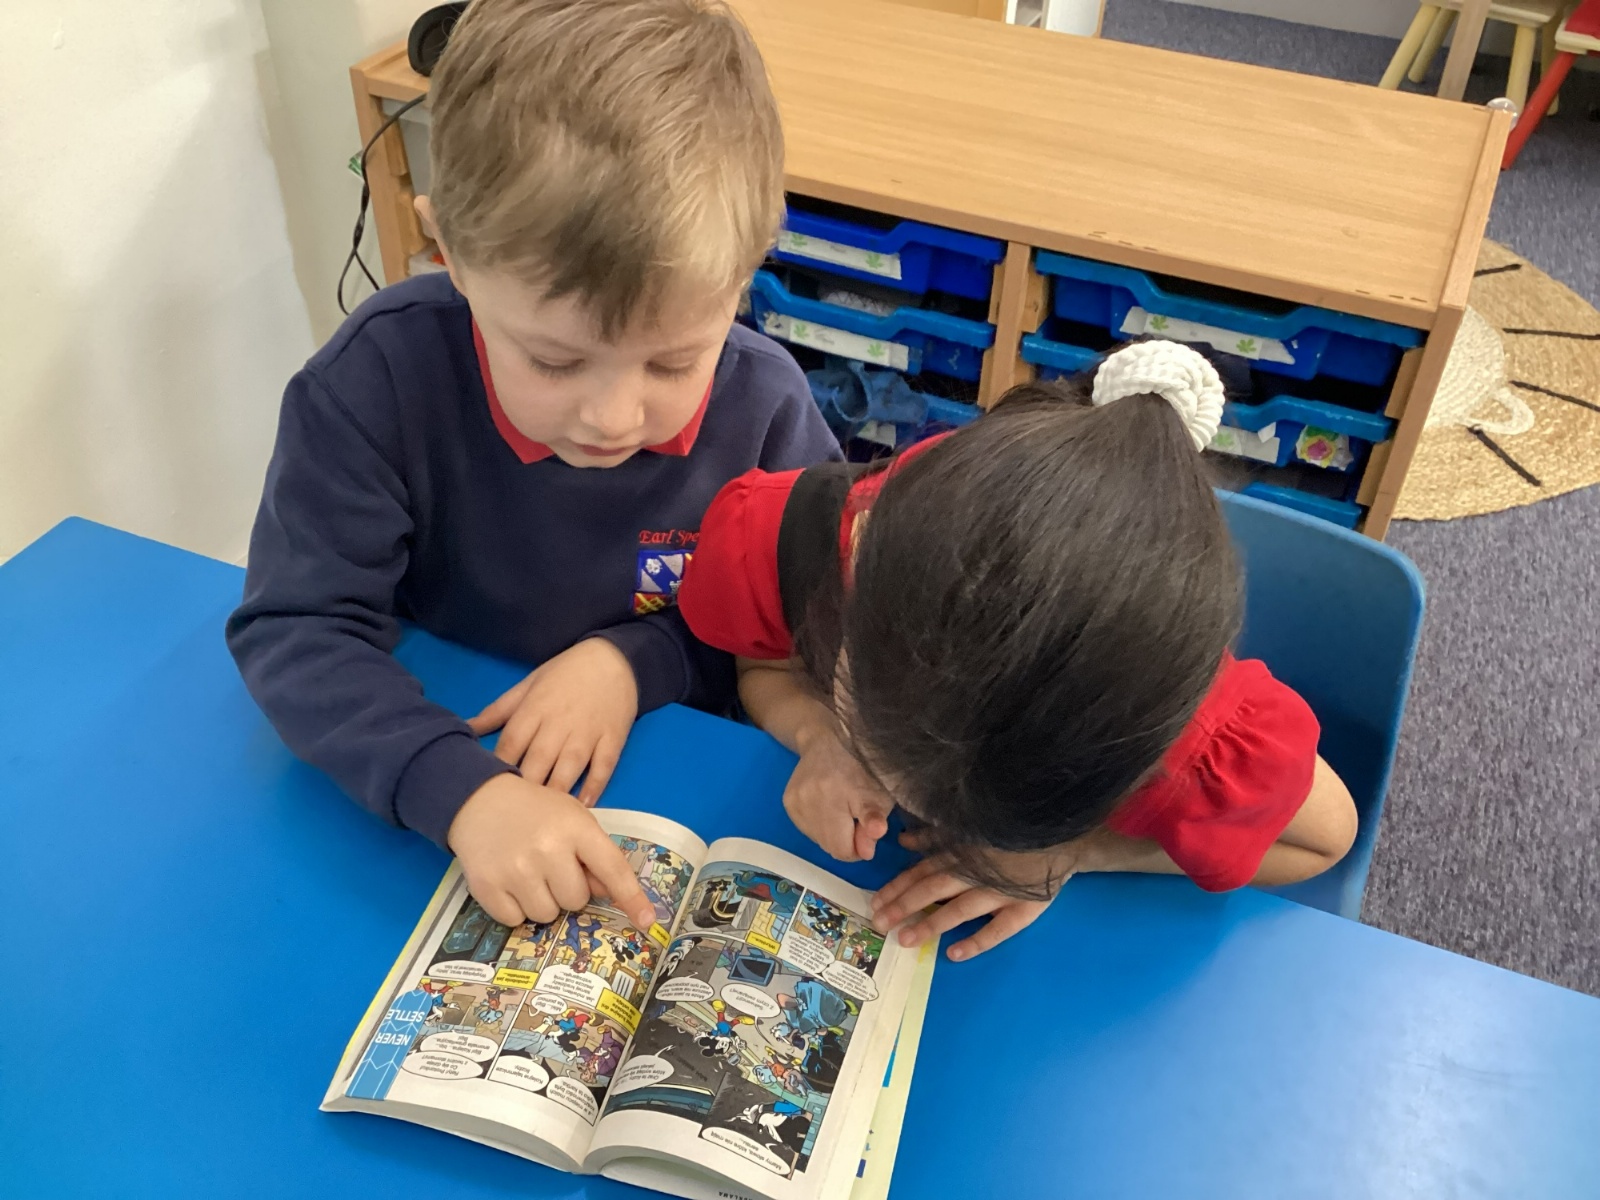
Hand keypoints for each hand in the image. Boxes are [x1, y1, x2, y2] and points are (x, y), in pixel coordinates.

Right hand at [447, 773, 655, 929]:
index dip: (632, 898)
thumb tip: (609, 893)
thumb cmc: (535, 811)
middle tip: (551, 868)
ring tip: (529, 873)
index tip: (647, 921)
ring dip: (542, 901)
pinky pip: (515, 920)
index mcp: (576, 828)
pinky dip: (515, 908)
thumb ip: (594, 854)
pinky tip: (509, 881)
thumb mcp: (572, 818)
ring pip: (547, 915)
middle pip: (576, 900)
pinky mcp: (487, 886)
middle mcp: (548, 849)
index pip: (612, 869)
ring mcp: (516, 869)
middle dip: (567, 890)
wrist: (479, 799)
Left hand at [468, 638, 637, 804]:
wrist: (613, 658)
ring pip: (569, 767)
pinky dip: (594, 787)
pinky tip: (583, 807)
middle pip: (538, 760)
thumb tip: (463, 729)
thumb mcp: (527, 685)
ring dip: (556, 793)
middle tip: (513, 816)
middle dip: (525, 788)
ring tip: (544, 818)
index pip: (511, 743)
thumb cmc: (564, 673)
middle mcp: (559, 723)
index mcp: (534, 709)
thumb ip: (496, 711)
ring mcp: (588, 733)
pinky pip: (603, 767)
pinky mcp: (613, 739)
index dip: (499, 768)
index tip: (488, 792)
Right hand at [784, 719, 894, 861]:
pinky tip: (828, 805)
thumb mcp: (881, 794)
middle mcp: (808, 800)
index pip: (842, 850)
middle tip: (856, 817)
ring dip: (833, 832)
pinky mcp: (787, 802)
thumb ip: (873, 824)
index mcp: (834, 797)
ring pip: (818, 839)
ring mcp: (794, 801)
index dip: (859, 847)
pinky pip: (807, 829)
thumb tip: (865, 853)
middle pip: (829, 846)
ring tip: (842, 808)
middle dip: (846, 839)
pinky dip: (820, 824)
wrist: (830, 739)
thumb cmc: (864, 766)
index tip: (867, 830)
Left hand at [872, 837, 1093, 961]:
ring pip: (960, 909)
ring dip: (932, 924)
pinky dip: (977, 941)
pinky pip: (1000, 929)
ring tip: (906, 939)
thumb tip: (904, 842)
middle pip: (934, 889)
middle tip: (880, 924)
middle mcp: (979, 871)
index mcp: (965, 850)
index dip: (898, 887)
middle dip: (904, 906)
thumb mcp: (973, 828)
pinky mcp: (1026, 908)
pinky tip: (953, 954)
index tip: (875, 902)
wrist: (1067, 836)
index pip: (924, 871)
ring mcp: (1002, 891)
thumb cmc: (1014, 833)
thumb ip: (937, 835)